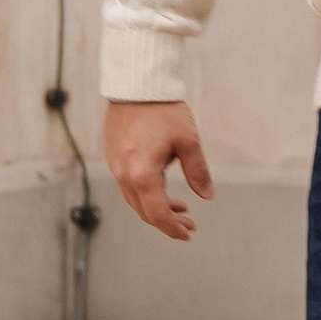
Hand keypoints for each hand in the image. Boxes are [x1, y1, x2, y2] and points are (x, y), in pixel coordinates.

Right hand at [106, 98, 214, 243]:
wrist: (136, 85)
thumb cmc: (163, 110)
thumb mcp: (188, 141)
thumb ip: (198, 171)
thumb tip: (207, 195)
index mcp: (142, 174)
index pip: (157, 214)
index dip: (173, 228)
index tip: (188, 234)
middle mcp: (124, 174)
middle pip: (144, 211)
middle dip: (167, 222)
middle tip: (189, 225)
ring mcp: (115, 166)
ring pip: (135, 200)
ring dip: (156, 208)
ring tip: (181, 207)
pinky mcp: (113, 157)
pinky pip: (128, 186)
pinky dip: (145, 194)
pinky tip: (162, 188)